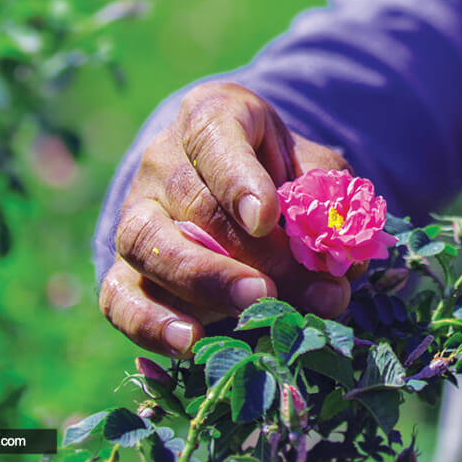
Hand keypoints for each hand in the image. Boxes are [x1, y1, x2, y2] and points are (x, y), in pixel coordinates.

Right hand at [99, 82, 366, 356]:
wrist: (237, 192)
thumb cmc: (280, 175)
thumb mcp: (310, 170)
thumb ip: (327, 209)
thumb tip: (343, 267)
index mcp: (210, 117)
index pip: (215, 139)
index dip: (238, 180)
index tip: (264, 218)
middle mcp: (162, 161)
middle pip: (191, 204)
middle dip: (245, 253)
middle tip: (283, 287)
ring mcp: (135, 213)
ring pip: (147, 245)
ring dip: (202, 282)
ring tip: (252, 308)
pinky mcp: (121, 266)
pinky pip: (118, 296)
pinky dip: (149, 323)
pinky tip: (191, 343)